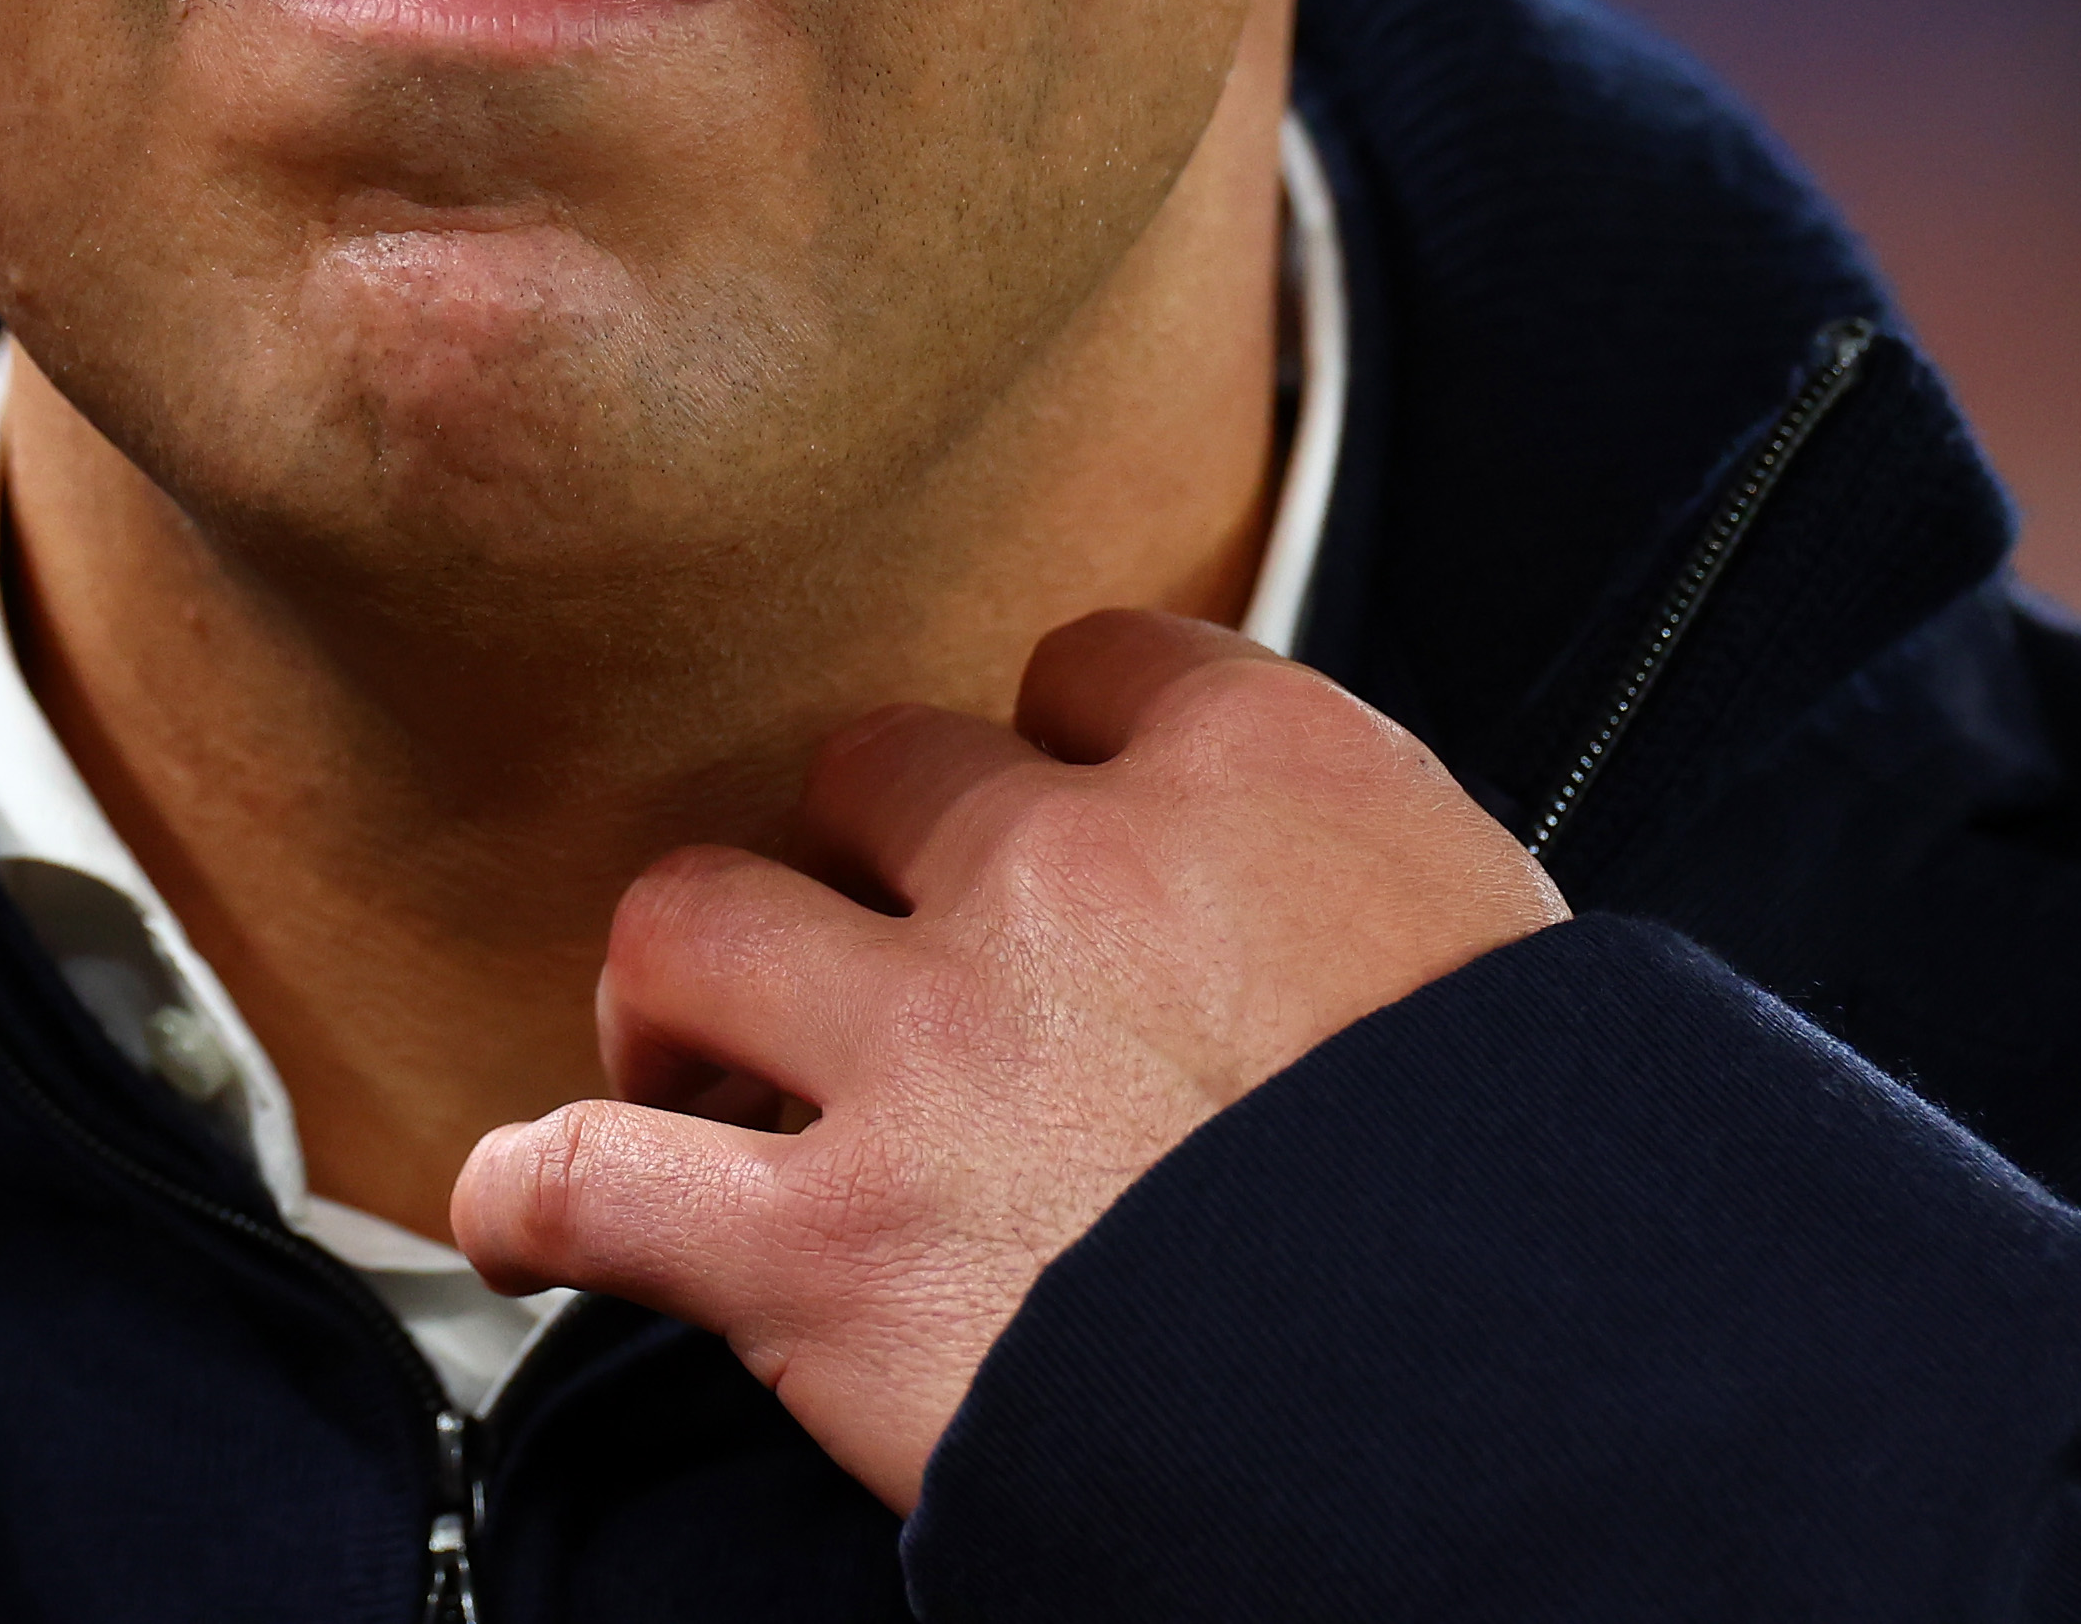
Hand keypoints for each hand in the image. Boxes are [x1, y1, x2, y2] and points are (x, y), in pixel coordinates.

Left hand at [449, 608, 1562, 1507]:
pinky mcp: (829, 1242)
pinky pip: (594, 1180)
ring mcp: (933, 1046)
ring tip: (701, 1061)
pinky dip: (540, 1196)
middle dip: (869, 867)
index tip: (1048, 821)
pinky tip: (533, 1212)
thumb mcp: (1512, 975)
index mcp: (1265, 780)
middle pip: (878, 775)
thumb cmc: (1547, 1213)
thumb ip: (1381, 905)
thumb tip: (1350, 932)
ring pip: (695, 917)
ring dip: (684, 989)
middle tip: (887, 973)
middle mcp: (1073, 869)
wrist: (1506, 1410)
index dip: (1050, 754)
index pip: (1093, 669)